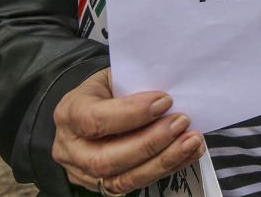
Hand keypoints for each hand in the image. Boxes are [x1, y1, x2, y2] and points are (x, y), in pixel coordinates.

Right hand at [52, 69, 204, 193]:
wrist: (92, 107)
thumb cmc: (106, 90)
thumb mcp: (114, 76)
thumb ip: (137, 84)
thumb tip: (173, 90)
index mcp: (70, 112)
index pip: (94, 119)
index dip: (131, 113)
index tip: (164, 101)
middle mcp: (71, 148)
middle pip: (105, 158)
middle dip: (150, 142)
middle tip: (181, 122)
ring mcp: (84, 172)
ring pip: (122, 179)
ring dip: (163, 160)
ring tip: (191, 141)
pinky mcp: (104, 185)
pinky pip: (136, 183)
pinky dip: (166, 168)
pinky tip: (186, 153)